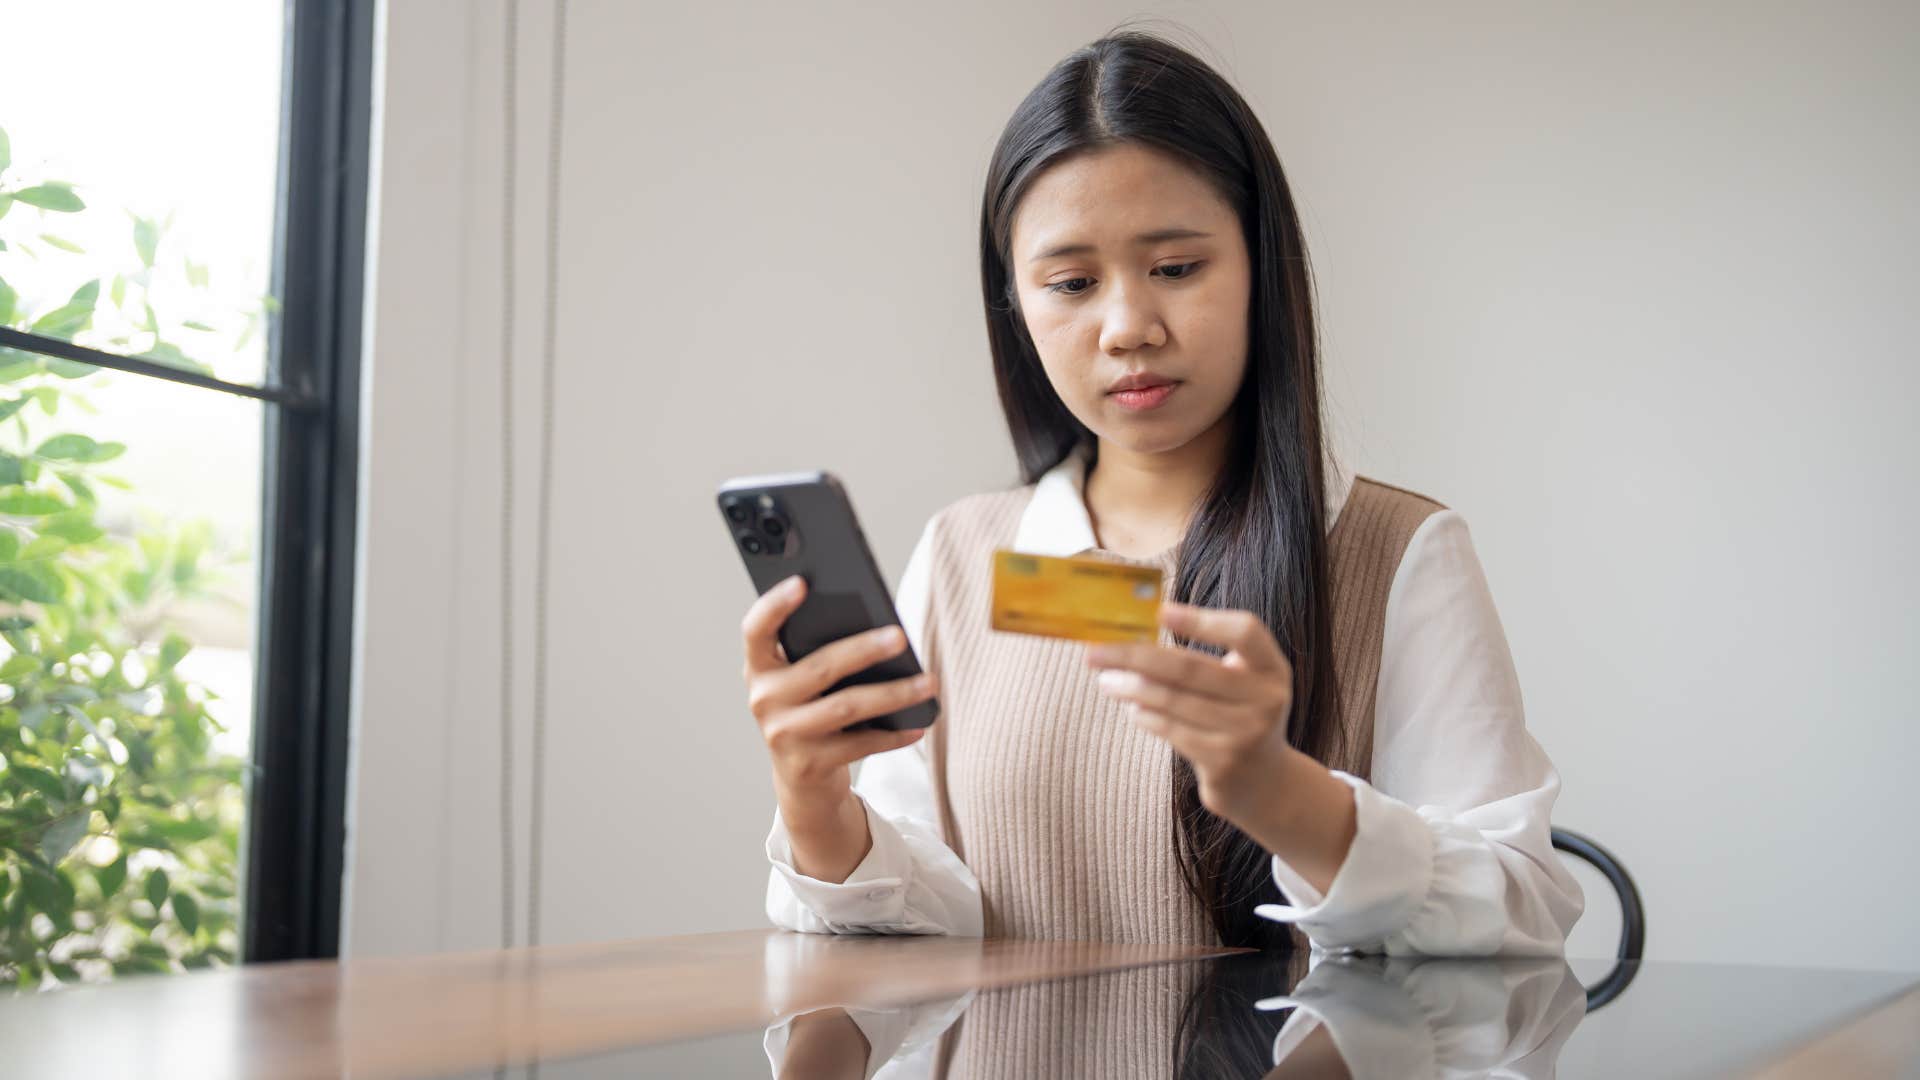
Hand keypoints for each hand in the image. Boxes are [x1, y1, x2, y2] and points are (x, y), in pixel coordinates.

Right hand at [742, 574, 938, 879]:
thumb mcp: (802, 679)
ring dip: (893, 693)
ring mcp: (784, 735)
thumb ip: (819, 649)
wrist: (802, 776)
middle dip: (863, 650)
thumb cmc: (810, 708)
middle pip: (819, 668)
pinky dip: (894, 734)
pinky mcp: (809, 764)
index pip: (756, 630)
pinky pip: (860, 744)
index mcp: (760, 667)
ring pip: (846, 707)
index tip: (802, 582)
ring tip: (928, 682)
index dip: (774, 605)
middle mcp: (764, 699)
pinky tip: (920, 723)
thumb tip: (877, 625)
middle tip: (900, 636)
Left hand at [1085, 600, 1296, 822]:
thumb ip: (1205, 660)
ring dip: (1131, 688)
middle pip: (1191, 668)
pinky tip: (1130, 708)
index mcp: (1272, 668)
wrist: (1264, 781)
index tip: (1160, 612)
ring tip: (1105, 679)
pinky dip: (1145, 715)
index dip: (1202, 620)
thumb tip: (1134, 638)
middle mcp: (1266, 699)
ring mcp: (1245, 734)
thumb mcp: (1242, 683)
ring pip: (1174, 701)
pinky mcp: (1222, 762)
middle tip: (1097, 652)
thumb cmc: (1239, 715)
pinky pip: (1171, 730)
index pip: (1244, 632)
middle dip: (1136, 656)